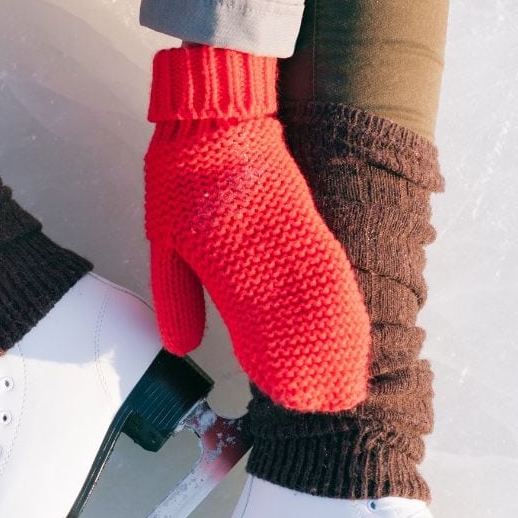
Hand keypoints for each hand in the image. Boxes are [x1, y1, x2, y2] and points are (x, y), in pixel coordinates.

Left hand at [144, 46, 370, 411]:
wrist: (214, 115)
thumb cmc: (180, 177)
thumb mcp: (164, 239)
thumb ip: (176, 295)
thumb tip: (182, 347)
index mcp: (222, 261)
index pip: (254, 324)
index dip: (273, 362)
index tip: (286, 396)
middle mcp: (261, 253)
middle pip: (295, 320)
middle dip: (313, 365)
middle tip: (329, 403)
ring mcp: (290, 236)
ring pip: (321, 299)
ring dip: (337, 342)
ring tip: (348, 378)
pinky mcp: (307, 220)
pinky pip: (331, 269)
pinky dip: (344, 303)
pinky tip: (354, 328)